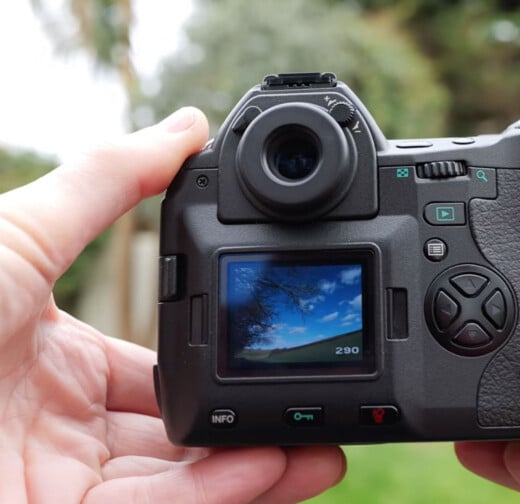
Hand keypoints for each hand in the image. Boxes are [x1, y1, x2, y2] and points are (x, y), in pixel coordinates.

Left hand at [0, 108, 344, 503]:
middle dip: (254, 417)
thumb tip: (188, 126)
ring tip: (329, 447)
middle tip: (322, 404)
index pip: (156, 366)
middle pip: (181, 427)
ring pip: (185, 478)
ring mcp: (65, 480)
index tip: (270, 343)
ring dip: (262, 464)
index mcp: (54, 355)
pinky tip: (281, 465)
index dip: (217, 358)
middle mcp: (63, 423)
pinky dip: (226, 493)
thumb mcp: (21, 233)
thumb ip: (111, 182)